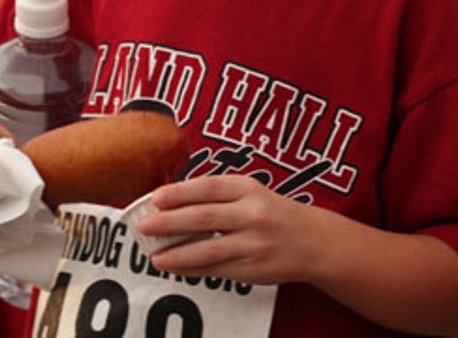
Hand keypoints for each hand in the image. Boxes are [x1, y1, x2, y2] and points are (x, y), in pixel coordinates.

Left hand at [135, 174, 322, 285]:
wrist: (313, 240)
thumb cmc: (274, 213)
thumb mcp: (252, 193)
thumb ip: (218, 196)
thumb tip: (170, 202)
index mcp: (250, 189)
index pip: (210, 188)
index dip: (180, 192)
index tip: (156, 197)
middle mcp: (253, 214)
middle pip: (204, 217)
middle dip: (170, 222)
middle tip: (144, 225)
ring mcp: (254, 243)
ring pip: (208, 249)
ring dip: (177, 253)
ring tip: (154, 255)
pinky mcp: (253, 268)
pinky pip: (216, 269)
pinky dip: (191, 268)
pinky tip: (175, 266)